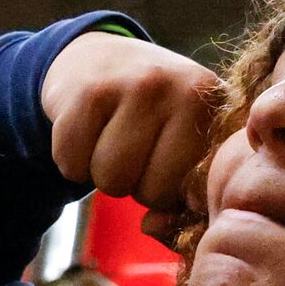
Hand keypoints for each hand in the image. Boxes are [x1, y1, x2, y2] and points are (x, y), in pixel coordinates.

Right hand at [39, 30, 220, 220]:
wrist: (100, 59)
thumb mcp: (182, 142)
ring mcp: (136, 84)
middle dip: (135, 185)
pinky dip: (70, 161)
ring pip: (110, 179)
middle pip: (150, 192)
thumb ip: (184, 195)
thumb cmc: (150, 117)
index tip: (161, 163)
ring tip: (109, 140)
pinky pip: (72, 162)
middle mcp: (183, 89)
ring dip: (101, 174)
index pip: (188, 193)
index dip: (167, 191)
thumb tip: (154, 226)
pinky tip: (85, 132)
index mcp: (214, 108)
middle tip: (132, 150)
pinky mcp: (88, 91)